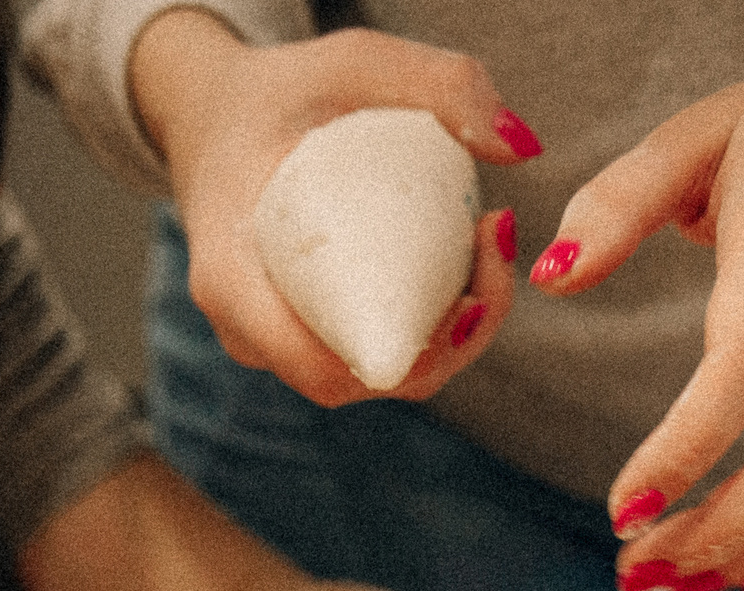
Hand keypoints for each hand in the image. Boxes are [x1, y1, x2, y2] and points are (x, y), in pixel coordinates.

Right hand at [131, 10, 532, 403]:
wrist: (220, 118)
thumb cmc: (281, 93)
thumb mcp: (351, 61)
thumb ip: (440, 84)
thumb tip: (523, 149)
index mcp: (231, 278)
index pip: (324, 367)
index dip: (411, 352)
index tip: (469, 291)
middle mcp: (249, 331)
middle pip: (368, 377)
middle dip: (452, 337)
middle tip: (495, 250)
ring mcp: (276, 344)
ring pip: (380, 374)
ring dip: (450, 331)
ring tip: (487, 249)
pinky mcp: (306, 338)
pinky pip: (376, 352)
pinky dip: (429, 324)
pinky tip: (464, 268)